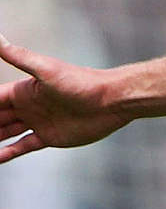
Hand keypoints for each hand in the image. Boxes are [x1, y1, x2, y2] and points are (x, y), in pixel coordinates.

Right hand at [0, 34, 130, 163]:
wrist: (113, 100)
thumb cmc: (81, 82)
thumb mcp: (46, 69)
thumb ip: (18, 56)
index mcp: (23, 90)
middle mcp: (27, 106)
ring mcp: (38, 122)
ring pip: (4, 132)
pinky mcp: (50, 137)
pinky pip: (22, 146)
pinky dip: (7, 152)